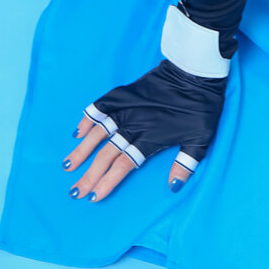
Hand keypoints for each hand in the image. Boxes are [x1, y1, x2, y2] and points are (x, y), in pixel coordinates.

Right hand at [62, 58, 226, 200]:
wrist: (194, 71)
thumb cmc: (201, 107)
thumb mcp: (200, 139)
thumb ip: (185, 164)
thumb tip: (173, 188)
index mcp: (150, 139)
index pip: (123, 166)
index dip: (107, 182)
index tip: (93, 196)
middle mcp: (134, 125)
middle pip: (106, 154)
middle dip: (89, 175)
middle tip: (74, 192)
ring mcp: (127, 108)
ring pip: (98, 132)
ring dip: (82, 150)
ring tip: (68, 166)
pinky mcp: (125, 93)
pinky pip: (101, 106)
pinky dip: (88, 118)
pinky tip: (77, 132)